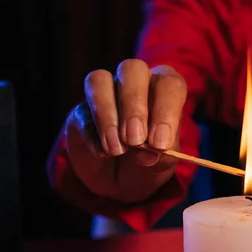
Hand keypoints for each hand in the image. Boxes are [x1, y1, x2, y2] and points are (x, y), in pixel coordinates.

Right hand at [64, 59, 187, 202]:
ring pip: (99, 80)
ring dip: (107, 115)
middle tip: (134, 140)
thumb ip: (162, 156)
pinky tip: (103, 154)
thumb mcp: (164, 165)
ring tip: (116, 150)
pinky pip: (82, 112)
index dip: (166, 111)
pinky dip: (92, 135)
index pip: (169, 84)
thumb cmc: (150, 164)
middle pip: (132, 69)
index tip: (159, 143)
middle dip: (134, 105)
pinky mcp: (81, 111)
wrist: (121, 181)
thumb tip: (149, 152)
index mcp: (164, 89)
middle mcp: (136, 82)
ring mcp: (106, 93)